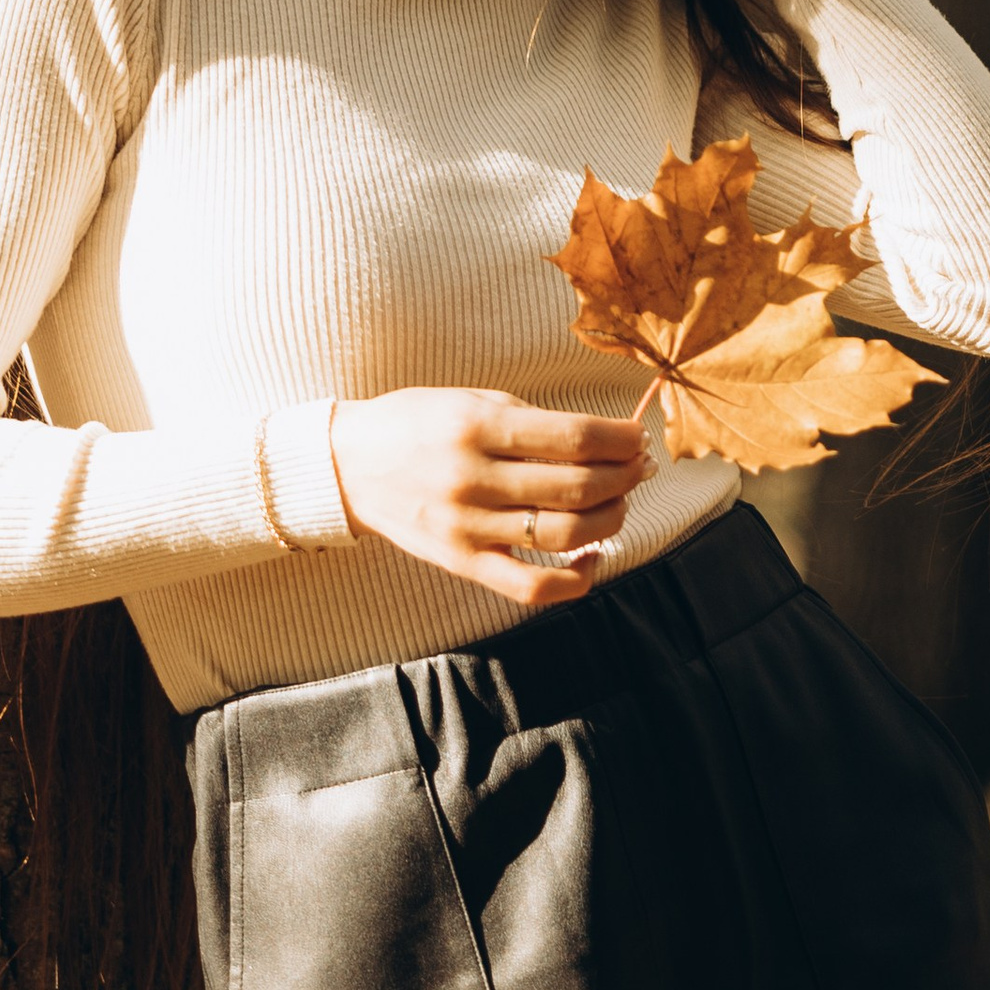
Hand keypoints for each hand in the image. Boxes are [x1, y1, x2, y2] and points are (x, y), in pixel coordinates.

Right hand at [327, 389, 650, 610]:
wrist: (350, 465)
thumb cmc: (419, 423)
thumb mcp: (472, 402)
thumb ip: (533, 421)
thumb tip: (605, 440)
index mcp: (477, 427)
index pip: (573, 436)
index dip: (619, 439)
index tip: (637, 436)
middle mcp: (473, 479)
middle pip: (576, 486)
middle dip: (623, 476)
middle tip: (639, 467)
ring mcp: (467, 527)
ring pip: (563, 535)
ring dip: (609, 519)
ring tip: (619, 501)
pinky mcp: (461, 563)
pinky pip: (529, 587)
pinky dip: (574, 580)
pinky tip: (592, 557)